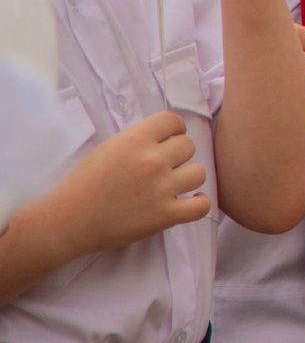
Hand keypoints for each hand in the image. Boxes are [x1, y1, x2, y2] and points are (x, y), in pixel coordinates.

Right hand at [52, 112, 210, 257]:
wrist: (64, 221)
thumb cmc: (79, 184)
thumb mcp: (107, 148)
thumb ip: (137, 140)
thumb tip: (162, 136)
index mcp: (135, 139)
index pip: (174, 120)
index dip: (173, 130)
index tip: (167, 139)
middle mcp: (152, 160)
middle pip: (188, 146)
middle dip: (177, 154)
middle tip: (162, 167)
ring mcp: (161, 189)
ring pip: (199, 173)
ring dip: (187, 178)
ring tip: (172, 184)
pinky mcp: (164, 216)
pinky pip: (201, 206)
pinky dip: (199, 204)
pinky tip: (189, 201)